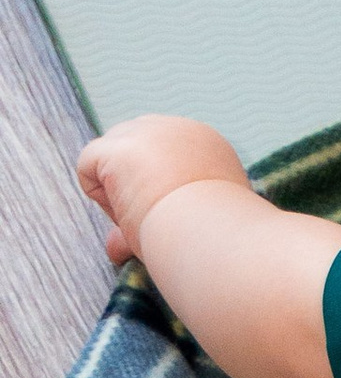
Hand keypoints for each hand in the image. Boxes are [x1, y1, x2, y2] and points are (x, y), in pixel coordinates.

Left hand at [76, 114, 247, 261]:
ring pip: (109, 155)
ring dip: (118, 189)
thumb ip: (152, 221)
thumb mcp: (190, 220)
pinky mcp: (119, 147)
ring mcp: (146, 132)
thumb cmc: (212, 236)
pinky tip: (128, 210)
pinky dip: (99, 194)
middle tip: (156, 218)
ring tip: (145, 216)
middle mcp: (177, 128)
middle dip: (133, 181)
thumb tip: (115, 249)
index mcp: (206, 142)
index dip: (155, 183)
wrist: (214, 234)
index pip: (161, 151)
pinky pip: (88, 165)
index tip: (172, 213)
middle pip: (131, 144)